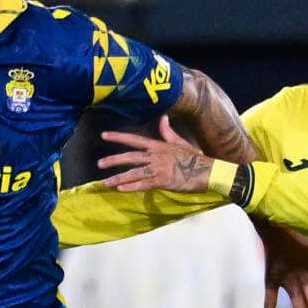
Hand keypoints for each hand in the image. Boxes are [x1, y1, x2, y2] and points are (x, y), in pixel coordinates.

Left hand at [98, 117, 212, 193]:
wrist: (208, 171)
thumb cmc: (195, 158)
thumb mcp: (181, 142)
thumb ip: (168, 132)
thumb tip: (163, 118)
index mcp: (158, 145)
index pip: (134, 139)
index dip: (118, 137)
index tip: (104, 135)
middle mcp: (156, 156)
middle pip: (130, 157)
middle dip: (113, 160)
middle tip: (99, 164)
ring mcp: (158, 169)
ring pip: (134, 173)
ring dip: (119, 178)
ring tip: (106, 183)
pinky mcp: (163, 181)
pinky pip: (143, 185)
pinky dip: (132, 187)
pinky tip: (121, 189)